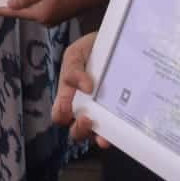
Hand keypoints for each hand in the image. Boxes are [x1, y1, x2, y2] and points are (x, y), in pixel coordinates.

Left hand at [0, 0, 99, 26]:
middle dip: (14, 7)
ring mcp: (51, 21)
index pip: (16, 13)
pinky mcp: (56, 17)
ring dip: (25, 5)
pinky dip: (35, 5)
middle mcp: (44, 21)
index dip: (3, 11)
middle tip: (0, 1)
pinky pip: (40, 11)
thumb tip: (10, 5)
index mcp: (40, 15)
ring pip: (32, 12)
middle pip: (24, 14)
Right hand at [50, 32, 109, 148]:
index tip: (69, 110)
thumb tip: (86, 87)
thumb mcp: (75, 53)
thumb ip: (73, 69)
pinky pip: (116, 130)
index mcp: (68, 96)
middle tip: (87, 119)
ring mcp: (101, 113)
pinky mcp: (118, 114)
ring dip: (98, 137)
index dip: (62, 115)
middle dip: (80, 130)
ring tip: (104, 136)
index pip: (59, 114)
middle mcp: (83, 108)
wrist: (115, 43)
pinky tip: (120, 133)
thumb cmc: (90, 49)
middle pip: (76, 130)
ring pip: (96, 134)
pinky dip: (117, 134)